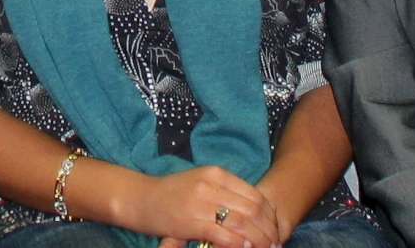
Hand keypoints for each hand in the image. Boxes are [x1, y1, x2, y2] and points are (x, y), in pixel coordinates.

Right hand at [121, 166, 279, 247]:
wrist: (140, 198)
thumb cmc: (171, 194)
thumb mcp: (201, 183)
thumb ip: (225, 192)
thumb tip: (254, 211)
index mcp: (216, 173)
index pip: (255, 194)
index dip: (270, 215)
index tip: (275, 229)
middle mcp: (211, 185)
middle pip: (253, 209)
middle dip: (268, 230)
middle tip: (275, 244)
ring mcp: (201, 202)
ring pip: (242, 222)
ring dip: (259, 239)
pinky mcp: (191, 221)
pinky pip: (223, 234)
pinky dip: (238, 243)